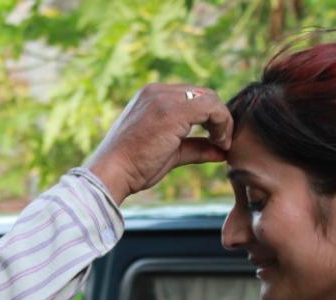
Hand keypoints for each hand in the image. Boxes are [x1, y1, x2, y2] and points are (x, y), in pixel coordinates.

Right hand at [85, 83, 232, 202]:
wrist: (112, 173)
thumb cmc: (133, 167)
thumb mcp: (170, 153)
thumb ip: (195, 148)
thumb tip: (221, 152)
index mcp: (151, 96)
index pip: (192, 96)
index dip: (210, 116)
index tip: (217, 139)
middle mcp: (157, 91)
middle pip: (204, 93)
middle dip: (219, 117)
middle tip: (223, 142)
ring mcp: (164, 98)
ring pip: (210, 98)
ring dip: (222, 121)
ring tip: (222, 144)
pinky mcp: (173, 110)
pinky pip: (211, 107)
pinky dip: (222, 124)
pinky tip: (219, 143)